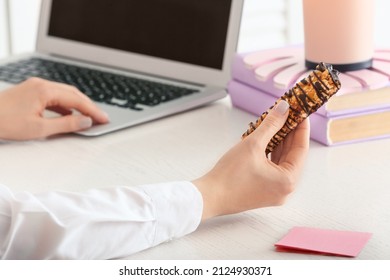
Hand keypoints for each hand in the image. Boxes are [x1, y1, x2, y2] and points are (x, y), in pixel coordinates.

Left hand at [0, 78, 108, 139]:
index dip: (93, 110)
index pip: (77, 100)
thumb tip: (84, 122)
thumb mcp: (39, 128)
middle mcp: (41, 84)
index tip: (103, 119)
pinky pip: (54, 96)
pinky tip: (68, 114)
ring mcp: (35, 86)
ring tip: (88, 117)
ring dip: (78, 105)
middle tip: (100, 117)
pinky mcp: (30, 91)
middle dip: (89, 105)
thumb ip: (66, 124)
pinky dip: (66, 105)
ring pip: (64, 93)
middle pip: (73, 93)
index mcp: (44, 90)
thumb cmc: (4, 122)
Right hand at [193, 100, 309, 219]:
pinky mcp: (262, 191)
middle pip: (292, 155)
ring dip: (279, 142)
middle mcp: (285, 189)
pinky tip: (266, 140)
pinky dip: (270, 154)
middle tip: (289, 115)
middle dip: (289, 134)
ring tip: (277, 124)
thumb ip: (271, 124)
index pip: (301, 149)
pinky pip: (272, 169)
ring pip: (281, 161)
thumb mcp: (253, 144)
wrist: (209, 197)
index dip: (301, 128)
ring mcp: (273, 192)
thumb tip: (284, 109)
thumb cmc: (229, 177)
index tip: (301, 113)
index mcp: (288, 181)